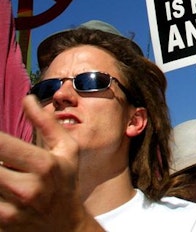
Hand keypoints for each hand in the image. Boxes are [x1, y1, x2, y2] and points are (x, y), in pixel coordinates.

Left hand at [0, 96, 100, 230]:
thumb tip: (27, 98)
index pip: (2, 145)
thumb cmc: (66, 179)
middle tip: (0, 155)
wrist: (65, 225)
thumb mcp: (66, 148)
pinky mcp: (1, 225)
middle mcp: (26, 188)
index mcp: (44, 164)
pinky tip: (2, 182)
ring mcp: (11, 210)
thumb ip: (46, 122)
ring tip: (3, 166)